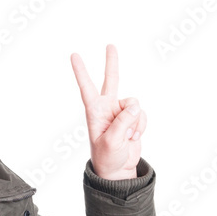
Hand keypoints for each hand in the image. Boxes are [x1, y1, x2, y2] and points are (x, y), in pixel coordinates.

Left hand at [71, 44, 146, 179]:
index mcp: (94, 111)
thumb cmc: (107, 157)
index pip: (86, 87)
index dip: (81, 71)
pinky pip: (142, 115)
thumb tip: (135, 106)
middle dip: (111, 63)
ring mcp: (121, 113)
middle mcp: (107, 108)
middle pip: (111, 80)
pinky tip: (133, 138)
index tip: (74, 55)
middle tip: (110, 45)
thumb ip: (123, 122)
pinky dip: (141, 126)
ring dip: (135, 122)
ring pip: (134, 104)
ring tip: (127, 137)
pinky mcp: (133, 119)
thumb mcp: (112, 142)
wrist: (118, 170)